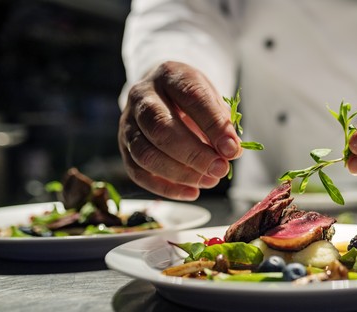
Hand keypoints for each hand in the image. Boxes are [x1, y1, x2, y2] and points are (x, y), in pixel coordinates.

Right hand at [119, 61, 241, 199]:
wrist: (163, 94)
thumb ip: (221, 122)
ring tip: (210, 181)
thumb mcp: (211, 99)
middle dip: (194, 154)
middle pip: (161, 128)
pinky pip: (138, 172)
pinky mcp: (124, 147)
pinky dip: (166, 188)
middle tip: (220, 169)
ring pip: (145, 154)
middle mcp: (142, 96)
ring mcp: (128, 122)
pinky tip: (192, 192)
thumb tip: (230, 152)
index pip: (191, 97)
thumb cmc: (192, 100)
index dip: (213, 125)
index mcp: (170, 75)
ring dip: (180, 173)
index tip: (233, 149)